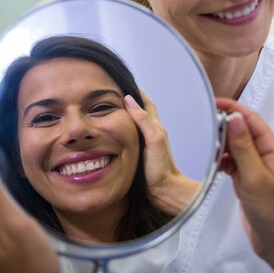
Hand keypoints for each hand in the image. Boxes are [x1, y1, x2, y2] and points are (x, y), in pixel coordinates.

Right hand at [124, 91, 198, 214]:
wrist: (164, 191)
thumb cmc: (161, 167)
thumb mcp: (153, 139)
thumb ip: (143, 120)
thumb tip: (129, 100)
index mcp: (155, 126)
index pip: (145, 102)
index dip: (136, 91)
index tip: (123, 81)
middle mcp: (151, 133)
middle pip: (139, 111)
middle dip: (128, 100)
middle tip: (112, 93)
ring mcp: (145, 144)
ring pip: (134, 124)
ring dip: (124, 116)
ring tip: (108, 110)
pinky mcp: (139, 155)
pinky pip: (129, 137)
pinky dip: (122, 131)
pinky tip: (113, 134)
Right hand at [215, 98, 273, 257]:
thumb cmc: (273, 212)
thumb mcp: (255, 177)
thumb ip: (243, 147)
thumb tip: (235, 117)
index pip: (251, 119)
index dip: (232, 109)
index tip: (212, 102)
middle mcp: (268, 154)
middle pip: (243, 130)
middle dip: (224, 127)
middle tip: (204, 127)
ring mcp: (259, 166)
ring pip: (237, 147)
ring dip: (222, 146)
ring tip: (207, 149)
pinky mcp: (250, 179)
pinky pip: (234, 162)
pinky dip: (223, 161)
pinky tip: (214, 165)